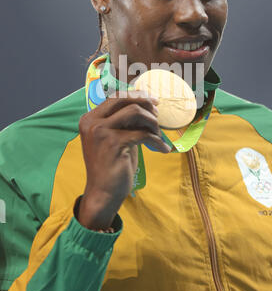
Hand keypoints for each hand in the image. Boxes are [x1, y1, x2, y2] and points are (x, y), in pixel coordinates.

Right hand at [77, 91, 170, 230]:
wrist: (103, 193)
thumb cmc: (111, 166)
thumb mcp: (115, 138)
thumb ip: (124, 122)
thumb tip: (146, 106)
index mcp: (89, 119)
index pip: (115, 98)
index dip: (136, 96)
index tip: (153, 102)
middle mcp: (92, 122)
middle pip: (125, 100)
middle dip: (146, 104)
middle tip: (158, 114)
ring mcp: (101, 131)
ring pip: (135, 112)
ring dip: (152, 122)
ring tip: (158, 134)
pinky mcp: (114, 143)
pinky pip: (143, 133)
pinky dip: (157, 140)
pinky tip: (163, 149)